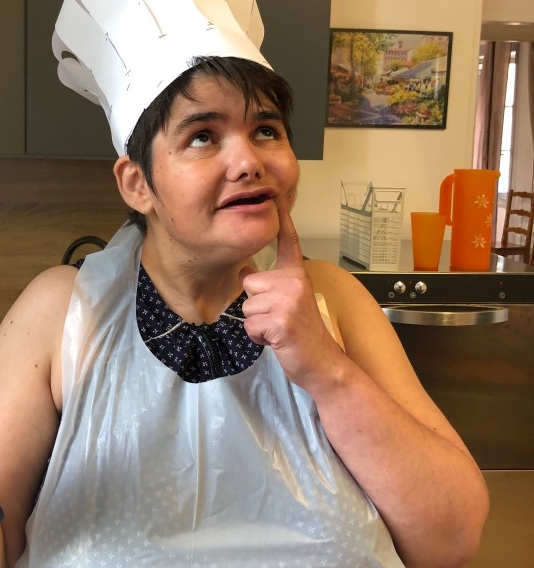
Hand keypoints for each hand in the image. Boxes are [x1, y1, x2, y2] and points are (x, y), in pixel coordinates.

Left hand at [239, 203, 342, 387]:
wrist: (323, 363)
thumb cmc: (303, 335)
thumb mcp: (288, 303)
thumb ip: (270, 287)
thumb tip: (244, 272)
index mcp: (297, 276)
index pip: (289, 245)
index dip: (283, 224)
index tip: (278, 204)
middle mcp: (294, 282)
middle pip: (250, 283)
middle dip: (256, 306)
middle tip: (279, 319)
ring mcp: (288, 300)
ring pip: (247, 307)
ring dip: (257, 324)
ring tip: (278, 330)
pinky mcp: (280, 319)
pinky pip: (250, 325)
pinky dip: (258, 337)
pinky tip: (277, 340)